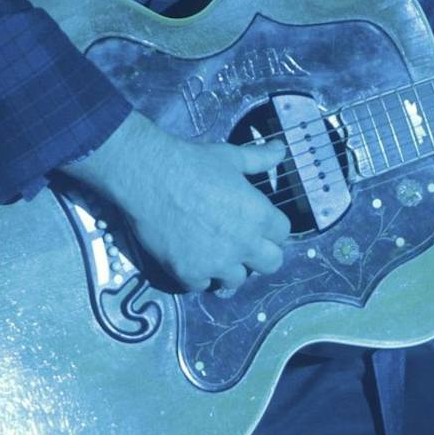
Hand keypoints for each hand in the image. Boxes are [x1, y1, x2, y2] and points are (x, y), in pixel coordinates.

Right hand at [58, 113, 290, 292]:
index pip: (283, 233)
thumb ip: (260, 159)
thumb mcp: (232, 157)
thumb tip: (280, 149)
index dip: (271, 228)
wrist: (150, 178)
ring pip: (237, 280)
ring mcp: (216, 262)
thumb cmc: (194, 163)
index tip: (258, 223)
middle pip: (271, 264)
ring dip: (229, 268)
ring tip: (215, 252)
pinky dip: (198, 275)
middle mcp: (243, 244)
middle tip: (244, 244)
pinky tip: (191, 258)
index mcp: (259, 216)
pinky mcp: (188, 273)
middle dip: (261, 255)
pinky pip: (202, 285)